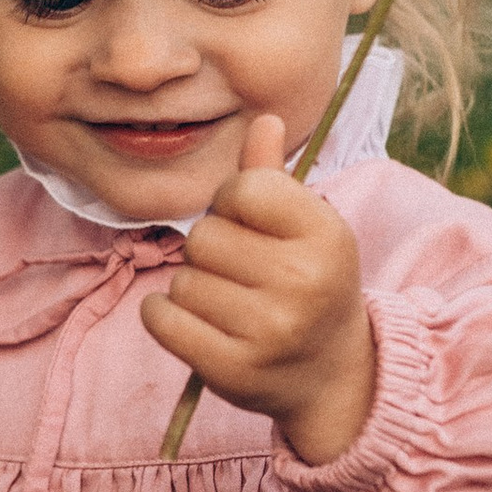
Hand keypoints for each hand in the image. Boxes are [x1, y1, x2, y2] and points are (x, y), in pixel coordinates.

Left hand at [138, 112, 376, 461]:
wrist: (330, 373)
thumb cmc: (309, 284)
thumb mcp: (305, 228)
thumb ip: (272, 178)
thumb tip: (264, 118)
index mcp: (326, 236)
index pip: (244, 189)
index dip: (233, 202)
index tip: (250, 226)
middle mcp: (304, 281)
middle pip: (204, 236)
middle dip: (210, 250)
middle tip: (241, 274)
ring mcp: (270, 330)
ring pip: (183, 278)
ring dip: (193, 287)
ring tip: (229, 305)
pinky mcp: (233, 369)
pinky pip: (161, 318)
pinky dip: (163, 315)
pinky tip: (192, 322)